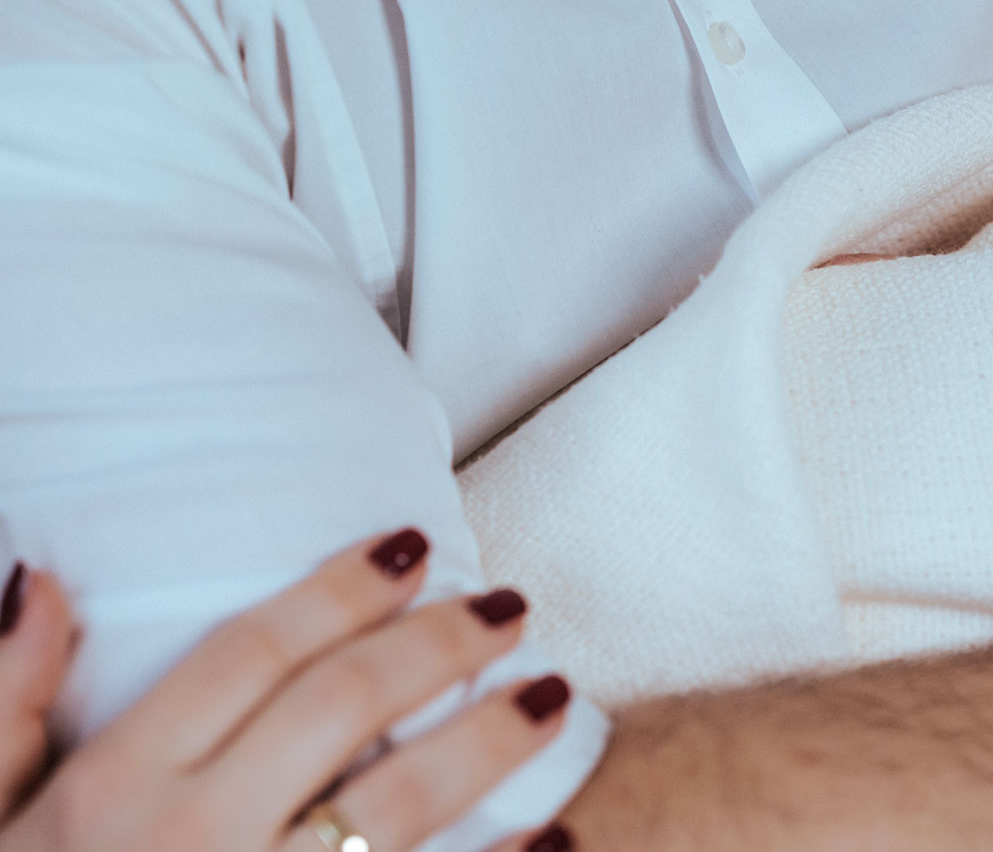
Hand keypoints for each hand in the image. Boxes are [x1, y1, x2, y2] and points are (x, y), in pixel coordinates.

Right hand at [0, 535, 574, 851]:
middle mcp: (193, 842)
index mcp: (115, 792)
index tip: (413, 546)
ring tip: (552, 694)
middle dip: (439, 644)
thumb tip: (41, 579)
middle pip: (343, 706)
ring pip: (401, 807)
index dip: (337, 588)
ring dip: (488, 743)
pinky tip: (562, 832)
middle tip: (510, 607)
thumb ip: (10, 704)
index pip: (249, 653)